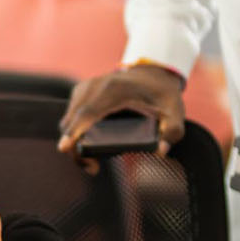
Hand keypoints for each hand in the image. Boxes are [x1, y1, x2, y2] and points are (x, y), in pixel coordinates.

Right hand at [57, 65, 185, 159]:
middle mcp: (95, 85)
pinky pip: (71, 115)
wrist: (153, 72)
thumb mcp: (175, 111)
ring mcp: (86, 87)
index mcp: (115, 90)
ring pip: (69, 119)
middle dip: (75, 147)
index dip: (75, 131)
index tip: (64, 147)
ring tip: (91, 161)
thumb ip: (172, 131)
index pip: (88, 112)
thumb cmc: (162, 94)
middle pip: (73, 120)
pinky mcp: (82, 91)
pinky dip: (74, 130)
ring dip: (74, 141)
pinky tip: (87, 144)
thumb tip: (161, 150)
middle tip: (92, 168)